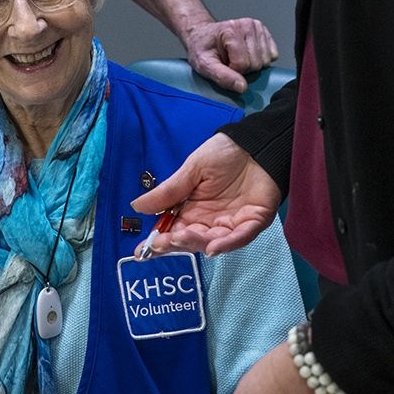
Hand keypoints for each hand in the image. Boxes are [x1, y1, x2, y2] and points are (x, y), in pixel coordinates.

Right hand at [132, 133, 280, 256]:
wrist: (256, 142)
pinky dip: (228, 243)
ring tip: (182, 237)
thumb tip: (137, 206)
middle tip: (163, 242)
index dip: (159, 242)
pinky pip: (241, 237)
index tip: (141, 251)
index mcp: (193, 210)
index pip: (174, 231)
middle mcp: (211, 221)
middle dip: (176, 244)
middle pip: (191, 240)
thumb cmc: (224, 154)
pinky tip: (213, 246)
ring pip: (213, 242)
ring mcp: (233, 224)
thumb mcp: (192, 169)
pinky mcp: (254, 221)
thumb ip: (169, 191)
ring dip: (197, 243)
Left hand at [182, 17, 278, 94]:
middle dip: (244, 69)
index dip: (232, 71)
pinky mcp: (265, 32)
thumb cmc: (202, 48)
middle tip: (230, 62)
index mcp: (231, 31)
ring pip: (266, 61)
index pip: (242, 64)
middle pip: (256, 63)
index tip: (223, 65)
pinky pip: (272, 55)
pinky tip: (248, 55)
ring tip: (238, 58)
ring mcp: (258, 27)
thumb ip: (222, 77)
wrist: (203, 34)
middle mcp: (247, 26)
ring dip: (253, 65)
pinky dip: (261, 60)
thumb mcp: (204, 65)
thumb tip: (242, 87)